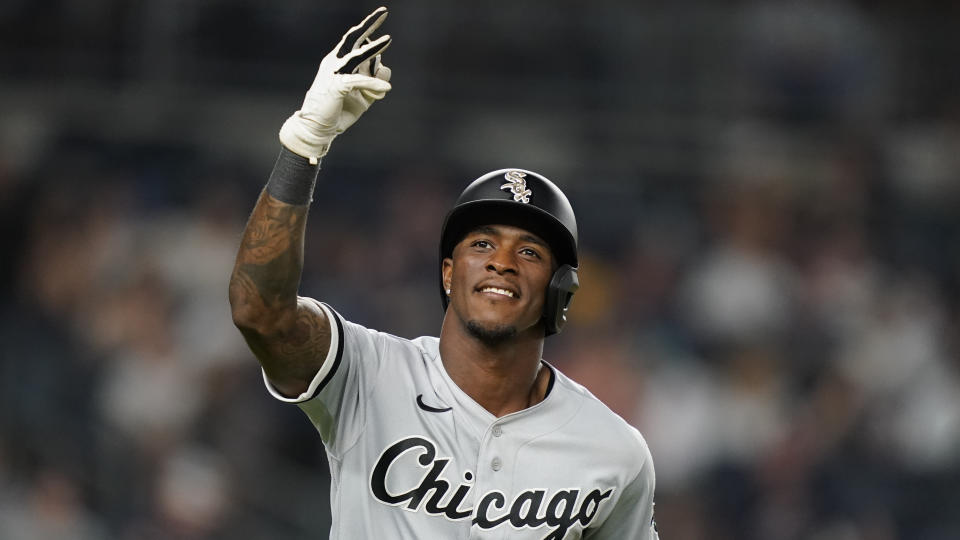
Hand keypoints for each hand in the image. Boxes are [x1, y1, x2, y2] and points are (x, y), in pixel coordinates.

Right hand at [279, 7, 392, 161]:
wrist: (317, 129)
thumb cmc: (338, 111)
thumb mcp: (363, 97)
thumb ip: (374, 84)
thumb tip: (386, 73)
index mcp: (338, 62)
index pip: (354, 41)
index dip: (368, 29)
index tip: (382, 18)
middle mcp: (334, 63)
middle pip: (353, 38)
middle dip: (369, 23)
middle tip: (384, 11)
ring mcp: (333, 73)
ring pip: (356, 55)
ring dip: (374, 48)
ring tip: (388, 39)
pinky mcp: (335, 86)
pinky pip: (358, 81)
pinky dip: (373, 84)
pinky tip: (386, 89)